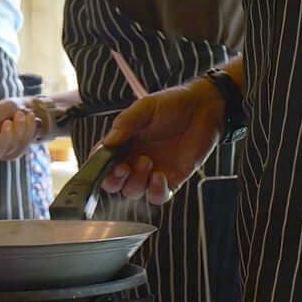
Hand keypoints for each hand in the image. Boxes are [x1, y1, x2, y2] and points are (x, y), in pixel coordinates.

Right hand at [0, 98, 43, 168]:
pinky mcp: (20, 151)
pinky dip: (29, 128)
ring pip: (13, 146)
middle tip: (8, 121)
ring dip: (19, 127)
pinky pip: (26, 142)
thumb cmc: (3, 111)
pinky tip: (29, 118)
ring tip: (20, 113)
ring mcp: (6, 153)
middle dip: (5, 135)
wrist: (23, 108)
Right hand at [95, 81, 222, 204]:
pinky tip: (159, 176)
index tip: (104, 164)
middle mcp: (134, 160)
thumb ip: (125, 124)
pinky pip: (158, 196)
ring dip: (135, 182)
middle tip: (122, 168)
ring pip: (133, 192)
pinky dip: (155, 192)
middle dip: (114, 181)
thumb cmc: (172, 104)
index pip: (102, 162)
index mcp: (123, 144)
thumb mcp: (145, 108)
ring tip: (147, 161)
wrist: (203, 108)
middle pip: (114, 184)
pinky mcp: (172, 179)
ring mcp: (152, 171)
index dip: (98, 168)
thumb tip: (107, 143)